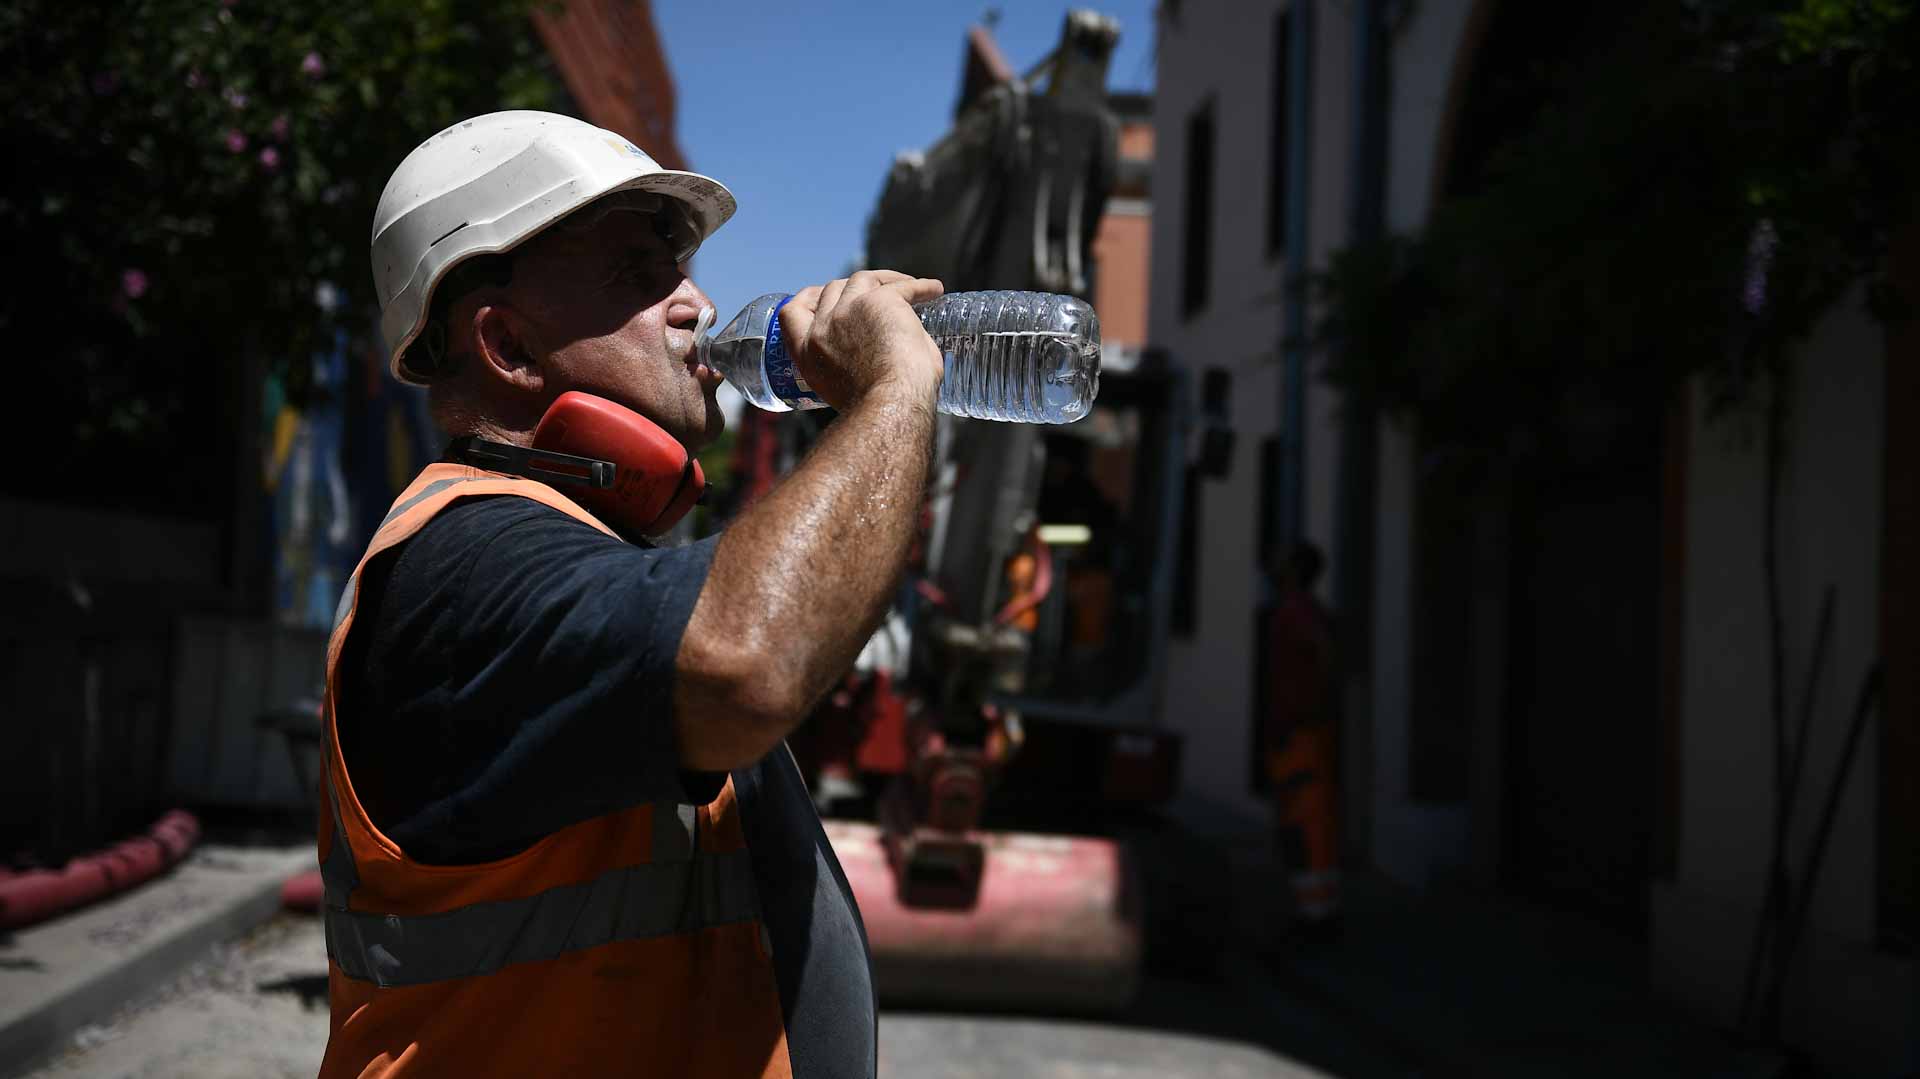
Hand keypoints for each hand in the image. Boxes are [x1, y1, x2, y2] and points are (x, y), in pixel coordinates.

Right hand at [776, 270, 944, 410]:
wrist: (890, 408)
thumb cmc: (879, 410)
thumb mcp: (847, 391)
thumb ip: (852, 369)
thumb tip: (884, 357)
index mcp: (808, 354)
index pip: (792, 313)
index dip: (807, 298)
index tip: (823, 295)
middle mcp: (823, 329)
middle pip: (832, 289)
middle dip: (852, 287)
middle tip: (877, 292)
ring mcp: (847, 312)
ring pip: (862, 279)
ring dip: (885, 280)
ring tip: (908, 286)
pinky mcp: (878, 302)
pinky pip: (901, 286)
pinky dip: (921, 287)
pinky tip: (934, 289)